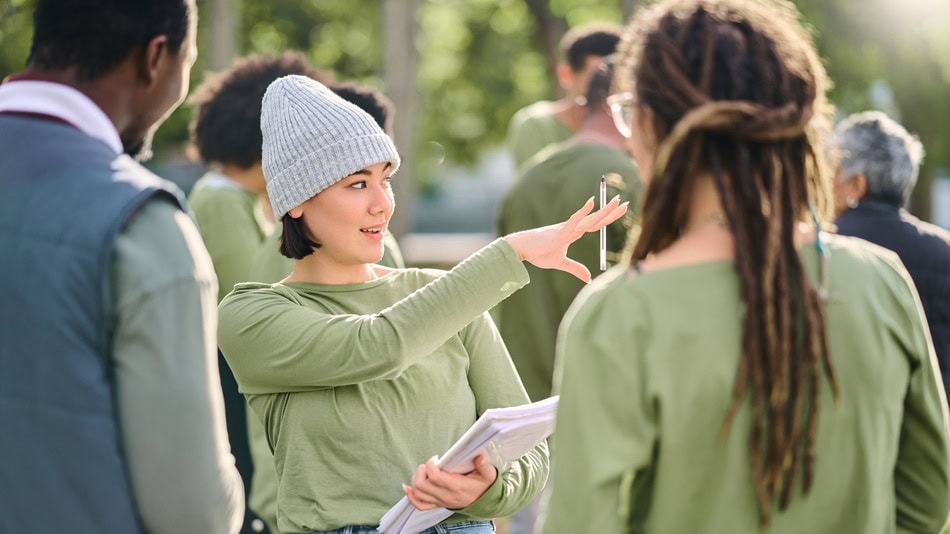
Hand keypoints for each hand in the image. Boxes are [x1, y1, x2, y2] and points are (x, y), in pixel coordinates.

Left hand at [403, 454, 497, 510]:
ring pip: (418, 493)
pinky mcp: (437, 504)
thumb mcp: (488, 475)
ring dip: (416, 480)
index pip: (435, 477)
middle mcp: (445, 496)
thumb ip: (484, 464)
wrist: (484, 502)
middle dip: (421, 471)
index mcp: (456, 487)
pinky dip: (411, 496)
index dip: (430, 465)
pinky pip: (420, 505)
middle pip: (422, 486)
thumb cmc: (483, 486)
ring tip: (423, 471)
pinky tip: (408, 487)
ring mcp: (440, 501)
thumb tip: (479, 455)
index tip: (436, 459)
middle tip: (429, 465)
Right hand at [504, 196, 628, 281]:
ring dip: (603, 211)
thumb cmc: (538, 253)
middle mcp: (572, 228)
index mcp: (573, 233)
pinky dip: (583, 212)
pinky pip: (574, 220)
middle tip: (625, 203)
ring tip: (616, 202)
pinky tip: (591, 204)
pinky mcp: (560, 231)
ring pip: (589, 219)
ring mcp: (567, 228)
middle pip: (596, 219)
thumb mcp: (560, 263)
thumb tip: (589, 278)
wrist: (522, 249)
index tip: (620, 210)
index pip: (595, 224)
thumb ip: (575, 268)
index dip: (607, 217)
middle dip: (611, 211)